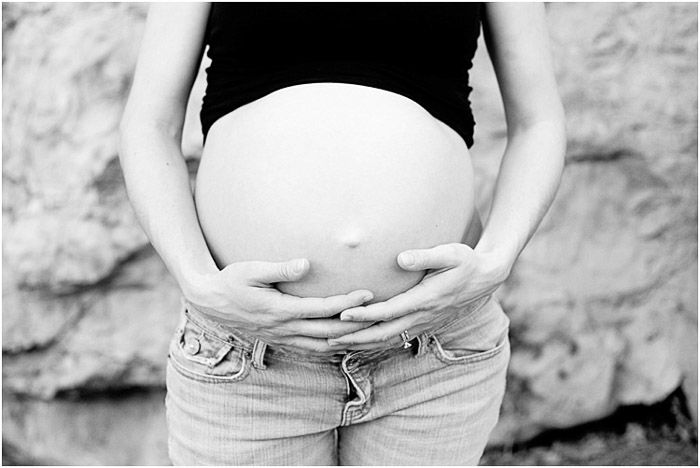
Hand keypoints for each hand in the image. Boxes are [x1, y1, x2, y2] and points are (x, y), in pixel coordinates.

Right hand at [182, 258, 376, 352]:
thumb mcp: (251, 269)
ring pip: (323, 347)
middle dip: (357, 325)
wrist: (209, 302)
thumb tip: (307, 263)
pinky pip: (311, 350)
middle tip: (381, 315)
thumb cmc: (231, 280)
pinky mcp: (280, 341)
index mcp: (280, 310)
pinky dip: (331, 347)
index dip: (348, 303)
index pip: (322, 309)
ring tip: (369, 331)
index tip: (368, 293)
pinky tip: (344, 341)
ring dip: (347, 340)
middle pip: (329, 332)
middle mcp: (284, 329)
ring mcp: (282, 338)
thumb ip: (280, 268)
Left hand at [327, 243, 510, 347]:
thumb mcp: (451, 253)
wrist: (486, 279)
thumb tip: (401, 258)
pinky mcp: (423, 325)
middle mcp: (422, 316)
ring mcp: (423, 324)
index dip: (365, 315)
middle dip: (354, 336)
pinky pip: (394, 338)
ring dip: (361, 343)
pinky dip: (374, 342)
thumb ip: (425, 256)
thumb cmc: (466, 262)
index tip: (343, 314)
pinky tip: (358, 341)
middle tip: (327, 336)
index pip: (389, 311)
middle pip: (383, 333)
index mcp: (425, 299)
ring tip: (334, 342)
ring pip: (387, 339)